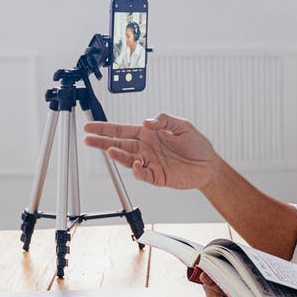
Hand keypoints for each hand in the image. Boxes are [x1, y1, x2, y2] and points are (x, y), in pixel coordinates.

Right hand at [82, 113, 217, 189]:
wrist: (209, 165)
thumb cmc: (197, 145)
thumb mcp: (183, 125)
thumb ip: (164, 120)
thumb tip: (146, 121)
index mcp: (149, 134)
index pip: (122, 130)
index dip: (106, 128)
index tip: (91, 126)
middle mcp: (146, 148)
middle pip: (118, 144)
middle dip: (102, 141)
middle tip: (88, 139)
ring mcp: (149, 162)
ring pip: (127, 159)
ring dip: (117, 155)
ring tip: (108, 150)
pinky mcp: (156, 176)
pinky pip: (142, 174)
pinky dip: (137, 170)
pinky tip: (136, 164)